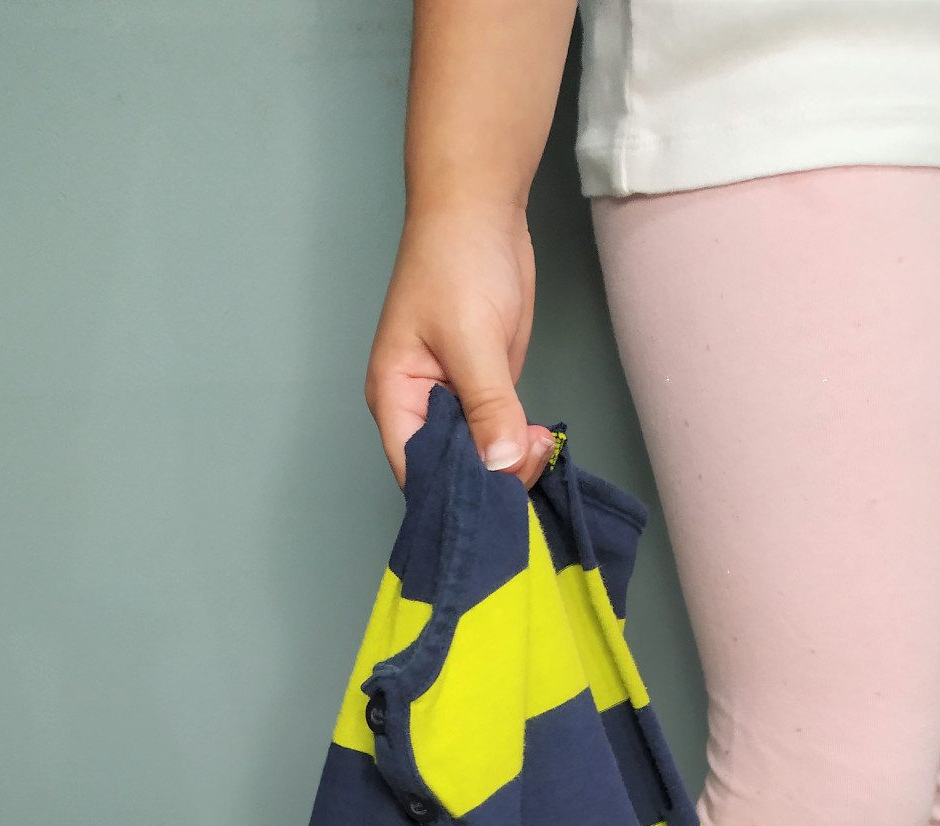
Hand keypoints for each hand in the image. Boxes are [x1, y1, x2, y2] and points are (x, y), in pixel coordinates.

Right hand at [364, 203, 555, 491]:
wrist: (481, 210)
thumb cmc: (456, 261)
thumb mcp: (472, 337)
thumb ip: (487, 406)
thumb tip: (501, 465)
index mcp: (396, 399)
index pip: (417, 471)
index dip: (454, 493)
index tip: (497, 501)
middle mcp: (421, 410)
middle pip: (450, 472)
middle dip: (491, 480)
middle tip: (532, 462)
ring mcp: (455, 403)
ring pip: (480, 459)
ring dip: (512, 465)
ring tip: (542, 448)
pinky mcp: (486, 393)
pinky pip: (500, 437)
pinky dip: (521, 446)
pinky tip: (543, 443)